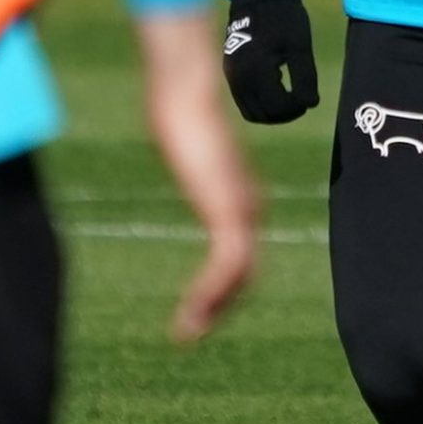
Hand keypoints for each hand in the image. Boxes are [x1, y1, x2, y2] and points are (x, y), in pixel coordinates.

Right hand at [134, 12, 262, 341]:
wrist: (187, 89)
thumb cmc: (177, 103)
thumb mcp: (183, 137)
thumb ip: (186, 148)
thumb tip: (174, 132)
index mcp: (239, 191)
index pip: (241, 248)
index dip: (226, 281)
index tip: (203, 303)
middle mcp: (248, 204)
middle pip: (245, 268)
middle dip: (222, 303)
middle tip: (195, 329)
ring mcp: (242, 210)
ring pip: (237, 275)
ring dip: (212, 308)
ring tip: (186, 333)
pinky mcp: (229, 213)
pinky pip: (225, 268)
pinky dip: (208, 297)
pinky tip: (188, 317)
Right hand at [219, 0, 319, 123]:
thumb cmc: (283, 17)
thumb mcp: (300, 46)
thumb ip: (305, 77)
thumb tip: (310, 104)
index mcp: (256, 69)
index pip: (277, 106)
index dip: (296, 108)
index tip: (309, 98)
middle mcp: (238, 76)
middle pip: (261, 114)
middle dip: (284, 114)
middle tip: (301, 102)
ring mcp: (231, 75)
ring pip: (250, 110)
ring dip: (271, 110)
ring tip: (290, 96)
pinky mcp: (229, 71)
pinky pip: (243, 99)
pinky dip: (260, 101)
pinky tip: (276, 86)